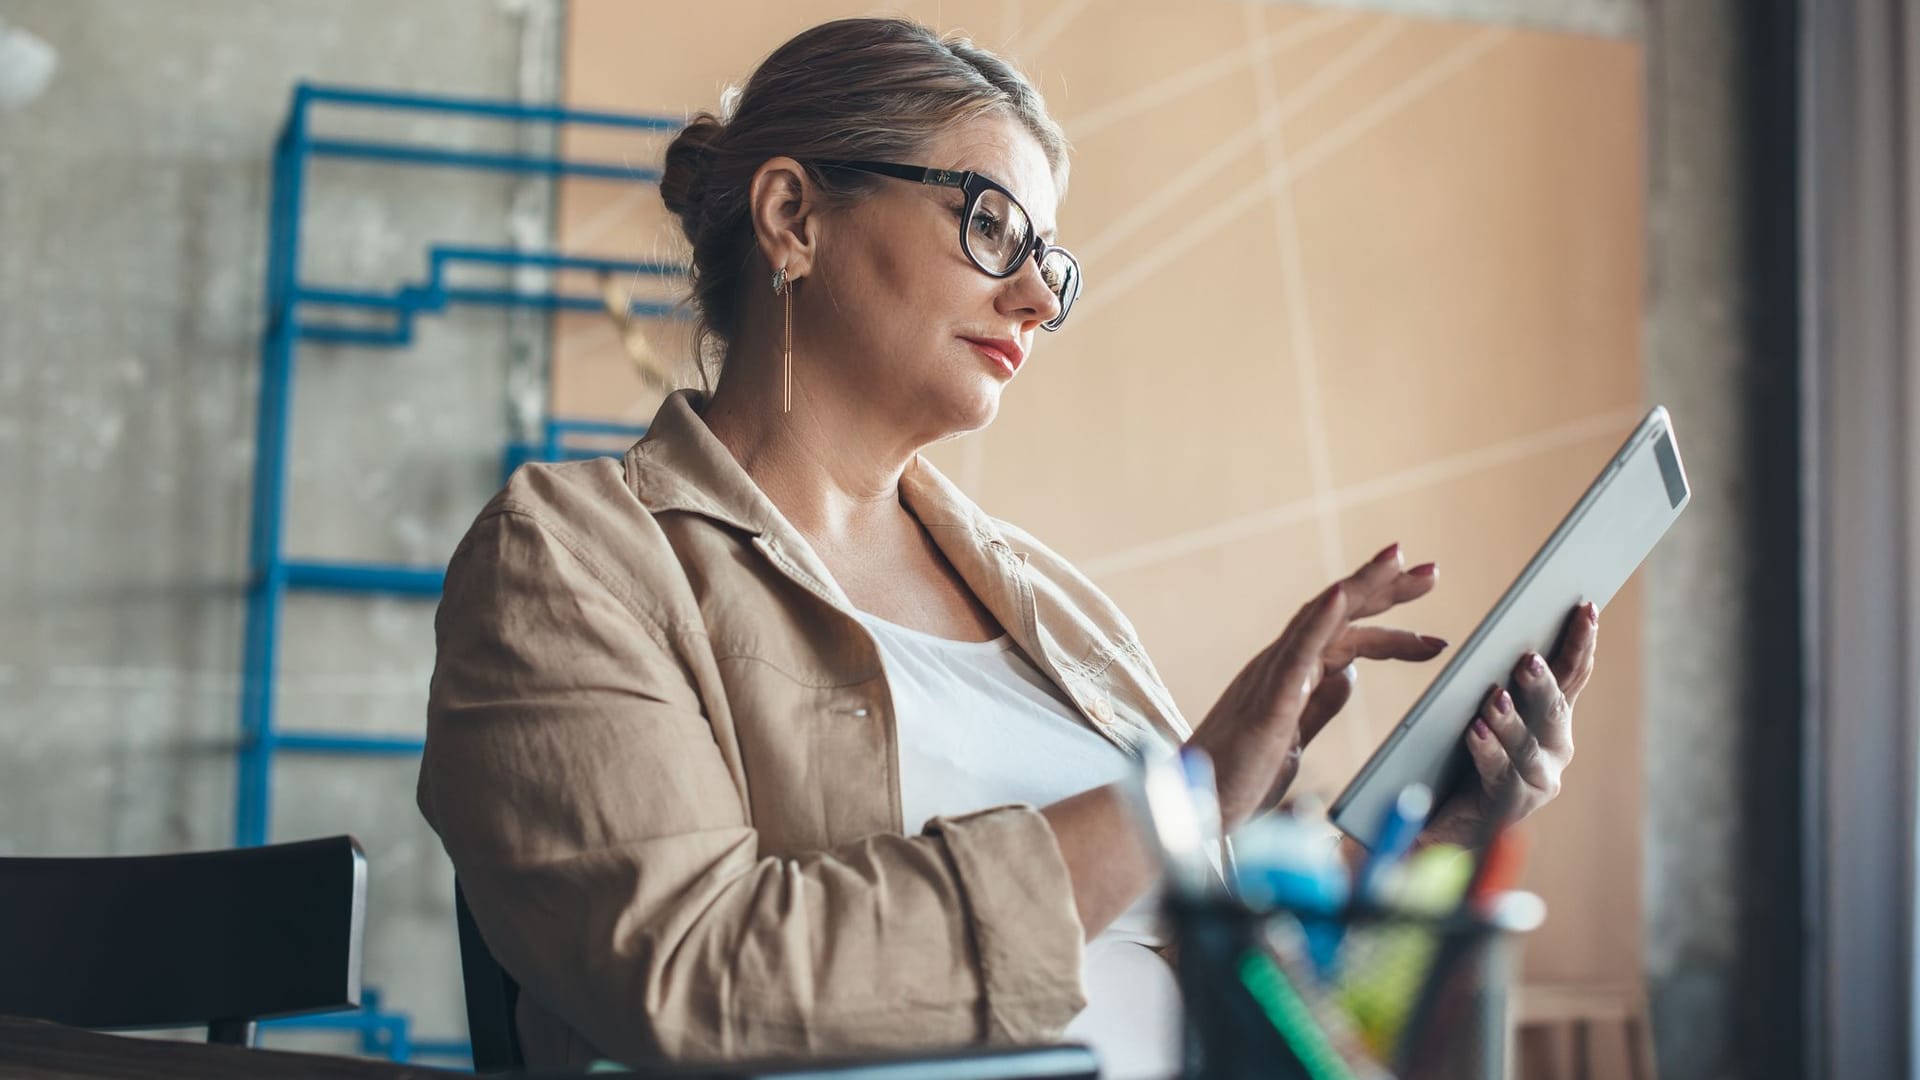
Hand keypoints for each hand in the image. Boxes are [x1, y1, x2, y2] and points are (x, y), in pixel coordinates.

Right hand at [1190, 543, 1446, 829]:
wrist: (1195, 811)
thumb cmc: (1236, 779)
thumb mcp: (1294, 741)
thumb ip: (1319, 706)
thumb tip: (1348, 677)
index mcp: (1290, 679)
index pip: (1346, 641)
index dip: (1391, 634)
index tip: (1433, 639)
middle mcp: (1279, 666)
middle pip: (1337, 615)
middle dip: (1385, 590)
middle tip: (1431, 573)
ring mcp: (1271, 677)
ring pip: (1320, 618)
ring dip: (1360, 586)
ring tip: (1398, 562)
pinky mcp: (1268, 700)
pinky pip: (1297, 651)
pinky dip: (1320, 618)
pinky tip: (1342, 594)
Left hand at [1426, 601, 1598, 844]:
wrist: (1448, 817)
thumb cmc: (1470, 751)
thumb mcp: (1488, 708)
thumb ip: (1504, 678)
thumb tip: (1511, 636)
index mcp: (1553, 717)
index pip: (1572, 673)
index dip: (1581, 641)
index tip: (1586, 607)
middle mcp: (1555, 747)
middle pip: (1554, 709)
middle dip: (1543, 683)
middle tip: (1528, 660)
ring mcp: (1538, 780)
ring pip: (1529, 746)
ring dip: (1512, 720)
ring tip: (1494, 698)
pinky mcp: (1511, 806)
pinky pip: (1499, 774)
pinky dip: (1488, 751)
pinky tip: (1475, 731)